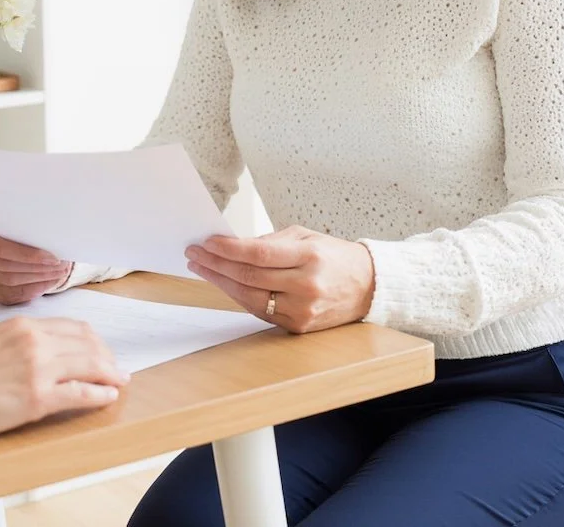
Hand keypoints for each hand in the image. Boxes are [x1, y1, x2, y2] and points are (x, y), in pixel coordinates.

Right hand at [0, 216, 72, 304]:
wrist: (22, 231)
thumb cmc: (27, 221)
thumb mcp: (28, 214)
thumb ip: (33, 220)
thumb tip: (55, 232)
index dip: (27, 255)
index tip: (53, 258)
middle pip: (5, 265)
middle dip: (38, 268)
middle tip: (62, 267)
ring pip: (9, 280)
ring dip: (39, 279)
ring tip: (60, 273)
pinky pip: (11, 295)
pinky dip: (33, 290)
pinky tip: (49, 282)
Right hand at [0, 317, 128, 441]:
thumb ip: (20, 340)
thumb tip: (41, 349)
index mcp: (24, 324)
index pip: (73, 328)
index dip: (93, 340)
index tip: (100, 349)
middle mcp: (36, 340)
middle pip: (88, 344)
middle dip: (107, 356)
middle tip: (117, 367)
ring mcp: (39, 368)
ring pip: (91, 365)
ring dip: (110, 374)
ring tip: (119, 381)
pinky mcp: (37, 398)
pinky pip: (81, 393)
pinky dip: (100, 394)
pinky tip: (107, 397)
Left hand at [185, 225, 375, 333]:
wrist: (368, 286)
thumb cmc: (334, 256)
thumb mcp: (306, 236)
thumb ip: (271, 242)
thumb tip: (233, 246)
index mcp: (309, 256)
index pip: (258, 254)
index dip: (228, 249)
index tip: (206, 242)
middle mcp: (306, 286)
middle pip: (249, 277)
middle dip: (216, 265)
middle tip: (195, 254)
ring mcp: (302, 310)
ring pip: (250, 298)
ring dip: (221, 283)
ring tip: (203, 268)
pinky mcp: (298, 327)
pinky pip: (260, 311)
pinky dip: (240, 297)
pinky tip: (225, 284)